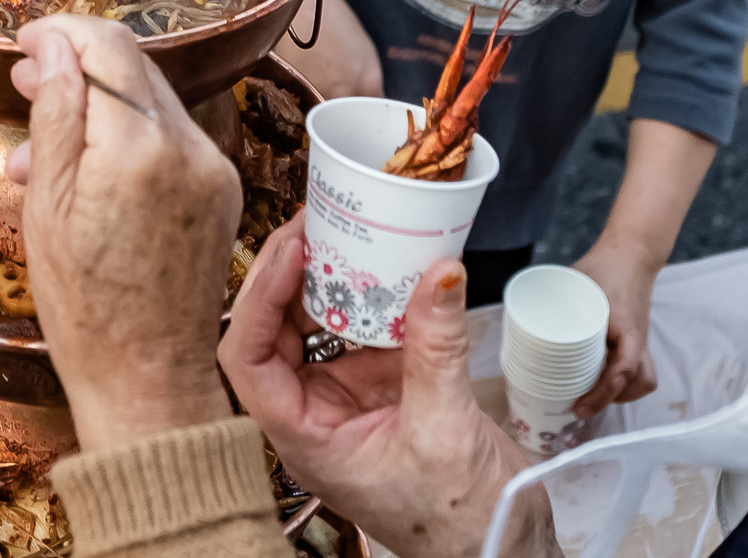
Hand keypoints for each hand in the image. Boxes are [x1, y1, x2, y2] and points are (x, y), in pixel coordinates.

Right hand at [2, 15, 237, 454]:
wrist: (145, 378)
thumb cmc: (85, 308)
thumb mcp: (46, 205)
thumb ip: (56, 112)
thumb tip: (53, 45)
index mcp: (139, 147)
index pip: (105, 47)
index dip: (60, 34)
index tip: (26, 42)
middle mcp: (189, 147)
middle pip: (133, 66)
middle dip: (78, 64)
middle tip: (26, 81)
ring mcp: (213, 167)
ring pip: (152, 100)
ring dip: (101, 103)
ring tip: (43, 138)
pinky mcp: (223, 189)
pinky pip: (172, 138)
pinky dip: (130, 138)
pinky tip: (90, 170)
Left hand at [221, 222, 546, 557]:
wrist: (500, 550)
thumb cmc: (458, 522)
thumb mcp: (445, 430)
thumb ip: (438, 348)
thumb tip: (440, 273)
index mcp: (304, 438)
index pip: (248, 360)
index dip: (259, 300)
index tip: (291, 252)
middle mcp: (314, 415)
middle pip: (274, 331)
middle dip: (288, 274)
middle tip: (315, 223)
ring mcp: (346, 400)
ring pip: (317, 326)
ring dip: (328, 280)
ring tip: (344, 233)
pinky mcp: (382, 388)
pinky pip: (365, 330)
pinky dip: (374, 297)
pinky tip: (390, 268)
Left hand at [567, 240, 658, 419]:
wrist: (631, 253)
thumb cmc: (604, 268)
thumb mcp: (575, 282)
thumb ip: (552, 300)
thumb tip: (520, 318)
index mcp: (626, 328)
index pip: (622, 370)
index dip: (601, 393)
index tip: (578, 406)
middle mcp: (638, 340)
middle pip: (639, 382)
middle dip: (611, 398)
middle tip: (580, 403)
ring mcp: (641, 341)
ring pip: (644, 380)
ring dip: (621, 394)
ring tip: (592, 396)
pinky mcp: (638, 341)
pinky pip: (641, 371)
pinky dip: (625, 383)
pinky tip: (602, 382)